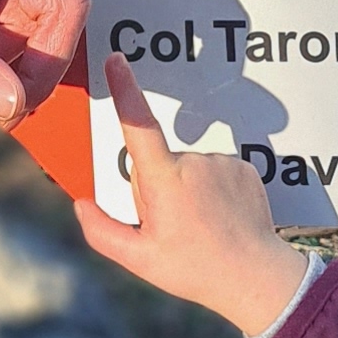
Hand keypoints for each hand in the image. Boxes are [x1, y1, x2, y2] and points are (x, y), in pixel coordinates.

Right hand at [74, 57, 312, 337]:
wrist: (256, 276)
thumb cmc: (194, 269)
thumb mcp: (139, 259)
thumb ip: (101, 231)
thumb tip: (81, 203)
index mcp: (165, 180)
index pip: (139, 125)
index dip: (125, 90)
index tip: (116, 60)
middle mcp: (195, 162)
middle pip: (156, 163)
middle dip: (155, 187)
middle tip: (171, 226)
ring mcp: (223, 162)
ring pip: (186, 167)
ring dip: (184, 189)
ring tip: (198, 225)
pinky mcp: (244, 167)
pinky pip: (212, 170)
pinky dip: (210, 189)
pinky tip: (218, 217)